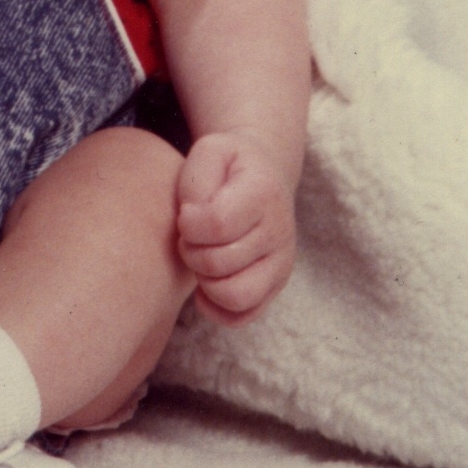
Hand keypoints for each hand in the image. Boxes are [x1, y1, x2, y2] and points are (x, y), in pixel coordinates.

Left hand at [174, 131, 296, 325]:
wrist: (264, 174)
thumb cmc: (227, 166)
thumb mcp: (209, 151)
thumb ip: (197, 181)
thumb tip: (192, 222)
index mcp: (263, 193)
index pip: (217, 224)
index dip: (189, 224)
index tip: (186, 214)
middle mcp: (279, 233)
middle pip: (218, 263)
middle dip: (190, 250)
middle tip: (189, 236)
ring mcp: (281, 264)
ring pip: (234, 296)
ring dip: (203, 280)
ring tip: (199, 256)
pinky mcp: (275, 286)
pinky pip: (242, 316)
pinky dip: (216, 307)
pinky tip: (205, 283)